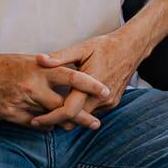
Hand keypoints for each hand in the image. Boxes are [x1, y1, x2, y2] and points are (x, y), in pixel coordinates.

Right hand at [0, 52, 112, 130]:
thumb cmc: (1, 64)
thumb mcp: (27, 60)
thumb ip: (48, 69)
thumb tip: (68, 75)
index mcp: (40, 68)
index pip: (73, 76)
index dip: (91, 85)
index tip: (106, 90)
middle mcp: (33, 85)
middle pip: (65, 104)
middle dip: (82, 115)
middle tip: (95, 123)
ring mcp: (21, 101)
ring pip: (50, 117)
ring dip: (63, 123)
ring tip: (75, 128)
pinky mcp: (9, 114)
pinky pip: (33, 124)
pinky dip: (44, 126)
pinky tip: (50, 126)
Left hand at [31, 30, 146, 128]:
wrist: (132, 48)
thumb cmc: (106, 46)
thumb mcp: (82, 48)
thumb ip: (60, 56)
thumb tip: (39, 59)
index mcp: (91, 84)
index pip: (68, 111)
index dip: (50, 118)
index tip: (35, 120)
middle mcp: (101, 98)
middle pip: (75, 119)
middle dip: (56, 121)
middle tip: (37, 119)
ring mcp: (109, 102)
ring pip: (84, 117)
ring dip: (69, 117)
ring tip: (51, 112)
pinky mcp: (113, 103)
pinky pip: (93, 112)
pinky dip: (81, 111)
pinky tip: (70, 104)